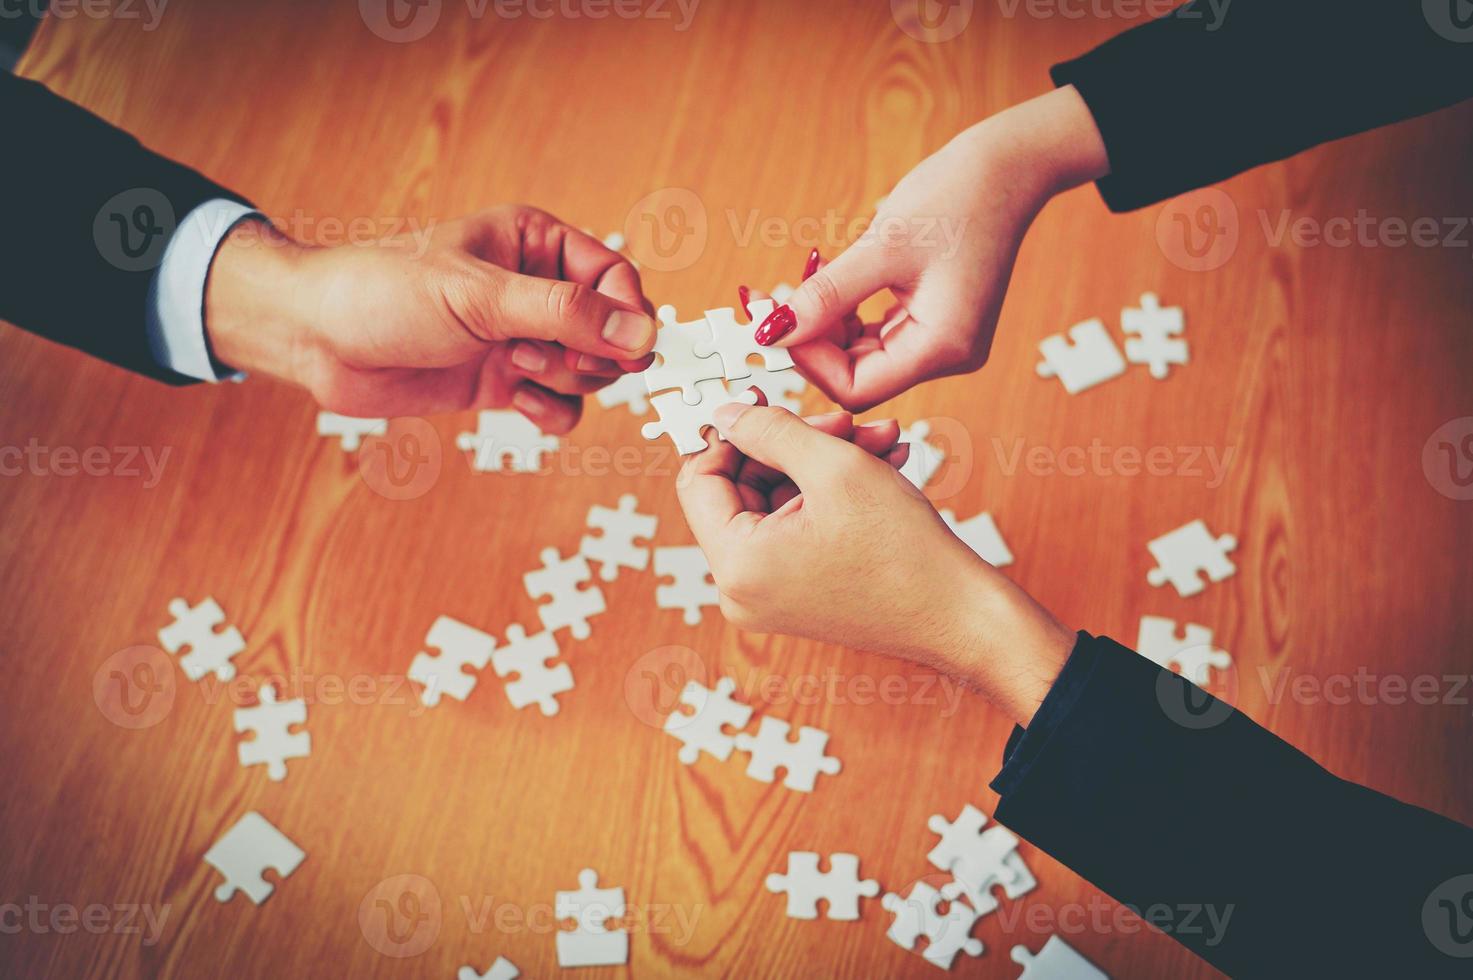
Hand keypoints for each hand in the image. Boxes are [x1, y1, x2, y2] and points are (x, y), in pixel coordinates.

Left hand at [204, 205, 657, 433]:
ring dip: (565, 382)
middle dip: (590, 353)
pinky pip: (560, 407)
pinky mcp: (504, 382)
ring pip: (589, 373)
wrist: (316, 339)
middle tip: (552, 357)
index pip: (615, 278)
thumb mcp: (480, 296)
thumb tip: (639, 331)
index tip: (628, 348)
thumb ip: (565, 314)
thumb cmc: (382, 292)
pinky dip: (548, 412)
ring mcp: (522, 339)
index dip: (628, 314)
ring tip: (516, 369)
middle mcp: (536, 290)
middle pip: (611, 331)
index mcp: (536, 243)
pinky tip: (514, 401)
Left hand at [677, 403, 1075, 724]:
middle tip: (841, 421)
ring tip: (876, 439)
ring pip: (778, 501)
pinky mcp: (799, 592)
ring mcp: (770, 595)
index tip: (760, 403)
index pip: (698, 481)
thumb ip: (769, 431)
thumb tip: (726, 413)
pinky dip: (833, 492)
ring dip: (824, 461)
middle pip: (743, 489)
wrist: (961, 615)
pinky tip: (879, 463)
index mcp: (737, 566)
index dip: (729, 434)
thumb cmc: (905, 553)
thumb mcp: (833, 468)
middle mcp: (742, 590)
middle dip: (794, 444)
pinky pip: (798, 525)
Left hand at [767, 86, 1109, 411]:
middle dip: (813, 341)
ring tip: (808, 279)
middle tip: (776, 299)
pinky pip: (879, 335)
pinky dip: (849, 315)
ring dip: (827, 325)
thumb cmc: (957, 197)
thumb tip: (773, 332)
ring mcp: (944, 340)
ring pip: (864, 356)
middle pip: (859, 376)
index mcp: (943, 348)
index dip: (810, 361)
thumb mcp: (880, 247)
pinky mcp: (937, 321)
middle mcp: (948, 356)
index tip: (778, 320)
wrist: (1010, 166)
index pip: (857, 389)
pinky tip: (833, 280)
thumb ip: (825, 296)